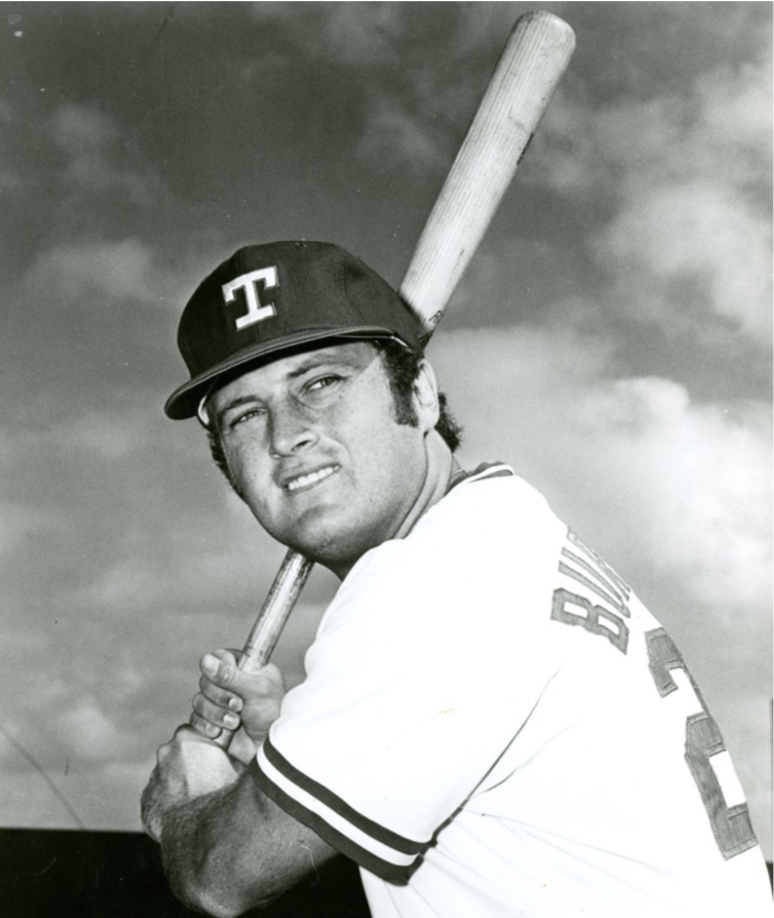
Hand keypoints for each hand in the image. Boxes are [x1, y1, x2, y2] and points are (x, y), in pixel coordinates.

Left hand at [141, 725, 242, 842]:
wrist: (197, 833)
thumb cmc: (223, 795)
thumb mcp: (241, 766)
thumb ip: (238, 752)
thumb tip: (256, 746)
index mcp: (189, 736)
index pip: (198, 733)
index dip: (210, 746)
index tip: (219, 758)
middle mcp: (167, 750)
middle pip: (182, 751)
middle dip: (193, 762)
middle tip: (211, 780)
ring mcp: (155, 775)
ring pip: (170, 774)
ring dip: (182, 783)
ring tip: (200, 801)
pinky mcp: (147, 799)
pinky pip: (161, 796)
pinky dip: (172, 802)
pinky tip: (187, 813)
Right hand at [189, 649, 285, 763]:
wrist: (269, 749)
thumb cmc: (271, 715)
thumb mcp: (256, 690)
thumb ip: (230, 676)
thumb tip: (205, 660)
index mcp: (245, 668)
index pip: (220, 658)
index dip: (221, 670)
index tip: (232, 682)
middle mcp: (230, 684)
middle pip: (206, 681)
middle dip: (220, 697)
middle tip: (239, 706)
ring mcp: (220, 703)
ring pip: (199, 700)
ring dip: (215, 713)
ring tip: (235, 723)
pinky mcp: (211, 722)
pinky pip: (195, 719)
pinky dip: (205, 725)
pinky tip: (219, 733)